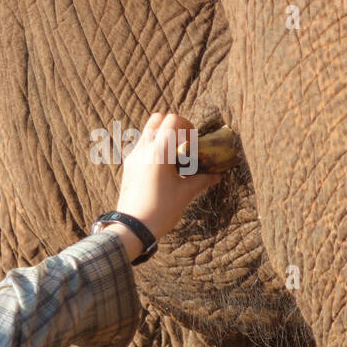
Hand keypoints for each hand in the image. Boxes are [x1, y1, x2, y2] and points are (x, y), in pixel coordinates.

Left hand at [107, 112, 221, 250]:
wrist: (132, 228)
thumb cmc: (161, 211)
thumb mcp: (185, 194)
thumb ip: (202, 179)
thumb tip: (218, 175)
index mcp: (159, 153)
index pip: (172, 120)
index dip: (186, 125)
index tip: (193, 140)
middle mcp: (144, 150)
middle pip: (157, 119)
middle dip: (173, 125)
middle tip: (184, 143)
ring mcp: (133, 156)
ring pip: (147, 131)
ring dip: (162, 135)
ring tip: (173, 156)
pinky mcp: (128, 165)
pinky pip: (141, 145)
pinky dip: (153, 147)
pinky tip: (162, 166)